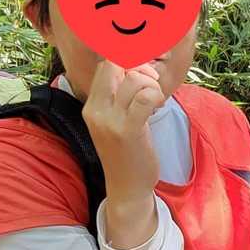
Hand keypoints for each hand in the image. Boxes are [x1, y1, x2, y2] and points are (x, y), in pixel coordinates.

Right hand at [81, 57, 162, 196]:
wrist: (126, 187)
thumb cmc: (127, 151)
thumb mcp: (116, 121)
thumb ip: (120, 96)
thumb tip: (137, 66)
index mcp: (91, 106)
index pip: (105, 65)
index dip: (128, 62)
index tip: (143, 74)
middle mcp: (96, 111)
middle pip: (115, 65)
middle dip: (139, 68)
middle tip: (151, 84)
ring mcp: (110, 121)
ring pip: (134, 79)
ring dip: (151, 85)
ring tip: (155, 100)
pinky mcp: (128, 130)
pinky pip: (146, 97)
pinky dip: (156, 96)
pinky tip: (158, 108)